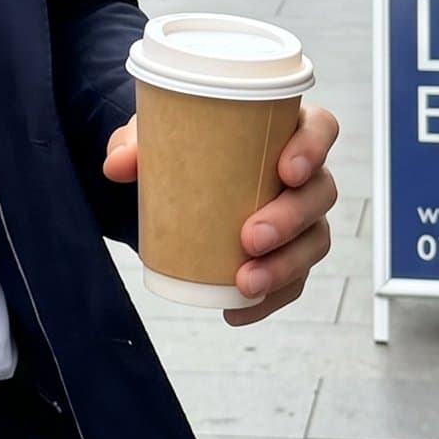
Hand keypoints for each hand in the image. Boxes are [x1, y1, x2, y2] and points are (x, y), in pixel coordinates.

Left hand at [104, 101, 339, 326]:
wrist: (179, 182)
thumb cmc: (184, 146)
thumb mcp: (158, 135)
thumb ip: (135, 143)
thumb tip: (117, 165)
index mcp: (282, 129)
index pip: (320, 129)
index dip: (313, 148)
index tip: (286, 170)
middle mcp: (303, 174)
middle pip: (320, 192)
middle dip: (291, 218)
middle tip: (250, 236)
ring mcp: (302, 217)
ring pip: (315, 241)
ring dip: (285, 266)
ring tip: (246, 282)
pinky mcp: (288, 254)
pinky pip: (293, 280)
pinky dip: (269, 300)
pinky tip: (238, 310)